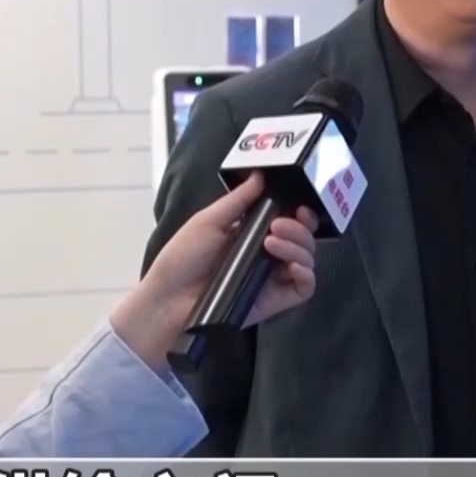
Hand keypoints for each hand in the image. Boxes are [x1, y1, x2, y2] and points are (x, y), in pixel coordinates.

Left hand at [116, 175, 319, 370]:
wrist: (169, 300)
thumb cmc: (182, 259)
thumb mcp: (208, 221)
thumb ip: (237, 200)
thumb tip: (260, 175)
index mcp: (250, 234)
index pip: (288, 219)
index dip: (299, 212)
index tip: (298, 206)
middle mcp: (266, 254)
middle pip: (303, 238)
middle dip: (299, 227)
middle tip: (279, 225)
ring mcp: (272, 278)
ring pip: (307, 259)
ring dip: (299, 246)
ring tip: (273, 242)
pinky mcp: (275, 301)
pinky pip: (304, 287)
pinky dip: (306, 273)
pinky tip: (290, 266)